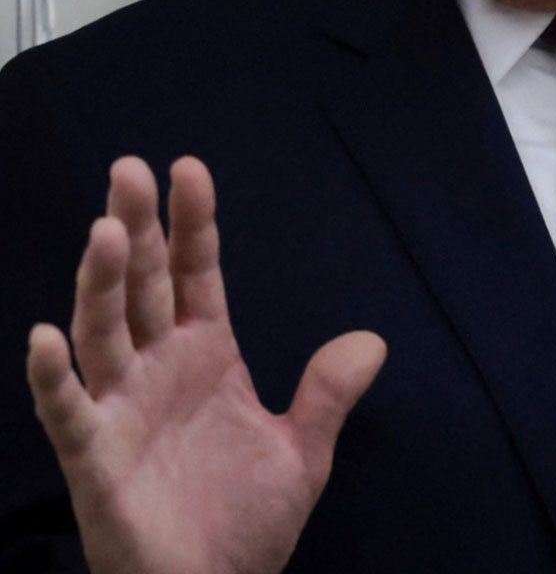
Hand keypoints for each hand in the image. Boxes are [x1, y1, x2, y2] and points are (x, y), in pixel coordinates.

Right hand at [25, 156, 386, 573]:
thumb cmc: (245, 525)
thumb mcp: (304, 452)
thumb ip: (330, 393)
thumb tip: (372, 340)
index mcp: (206, 355)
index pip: (195, 273)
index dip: (192, 223)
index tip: (189, 167)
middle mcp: (158, 370)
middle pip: (142, 284)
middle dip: (137, 226)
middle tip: (128, 167)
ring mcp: (121, 410)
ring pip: (103, 331)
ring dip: (101, 282)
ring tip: (108, 229)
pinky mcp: (94, 460)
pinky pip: (67, 411)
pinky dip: (53, 376)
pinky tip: (46, 336)